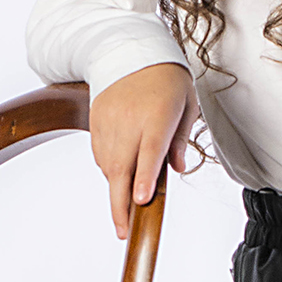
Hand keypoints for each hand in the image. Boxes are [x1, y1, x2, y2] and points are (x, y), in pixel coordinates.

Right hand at [89, 62, 197, 238]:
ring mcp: (110, 123)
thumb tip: (176, 168)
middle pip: (121, 168)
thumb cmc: (165, 80)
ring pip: (109, 166)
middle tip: (123, 231)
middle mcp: (130, 121)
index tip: (140, 200)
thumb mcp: (186, 104)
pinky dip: (109, 170)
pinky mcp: (96, 122)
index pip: (150, 151)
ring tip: (125, 209)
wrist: (129, 50)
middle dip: (120, 204)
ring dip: (116, 189)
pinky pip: (100, 156)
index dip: (144, 177)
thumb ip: (181, 138)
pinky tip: (119, 175)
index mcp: (158, 116)